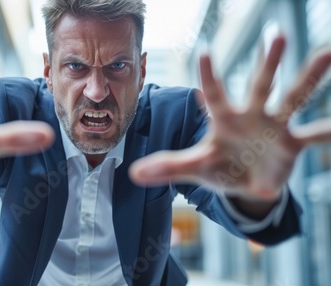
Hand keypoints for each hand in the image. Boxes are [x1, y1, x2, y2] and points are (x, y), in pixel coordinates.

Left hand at [129, 36, 330, 201]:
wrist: (244, 185)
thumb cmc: (219, 167)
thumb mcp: (194, 168)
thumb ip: (168, 167)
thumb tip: (132, 174)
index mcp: (224, 119)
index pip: (214, 93)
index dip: (208, 76)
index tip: (202, 52)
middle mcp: (251, 115)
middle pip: (260, 85)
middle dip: (268, 62)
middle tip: (278, 33)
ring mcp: (274, 127)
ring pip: (293, 98)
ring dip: (308, 78)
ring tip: (326, 53)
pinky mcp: (292, 144)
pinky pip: (313, 136)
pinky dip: (326, 131)